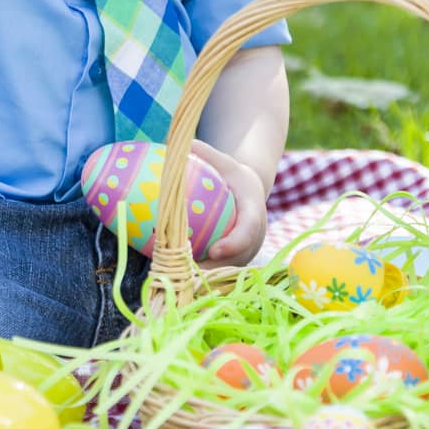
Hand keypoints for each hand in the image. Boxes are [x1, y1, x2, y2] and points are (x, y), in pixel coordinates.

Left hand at [189, 138, 268, 270]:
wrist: (249, 190)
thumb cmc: (231, 174)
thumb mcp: (222, 160)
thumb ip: (203, 153)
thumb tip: (174, 145)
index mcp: (253, 211)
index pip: (247, 231)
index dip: (234, 243)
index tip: (214, 250)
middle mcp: (254, 237)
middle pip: (238, 259)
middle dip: (215, 270)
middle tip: (188, 274)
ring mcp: (248, 252)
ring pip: (229, 271)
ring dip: (206, 279)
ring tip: (179, 282)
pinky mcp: (238, 261)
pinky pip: (221, 272)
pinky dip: (202, 277)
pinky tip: (177, 279)